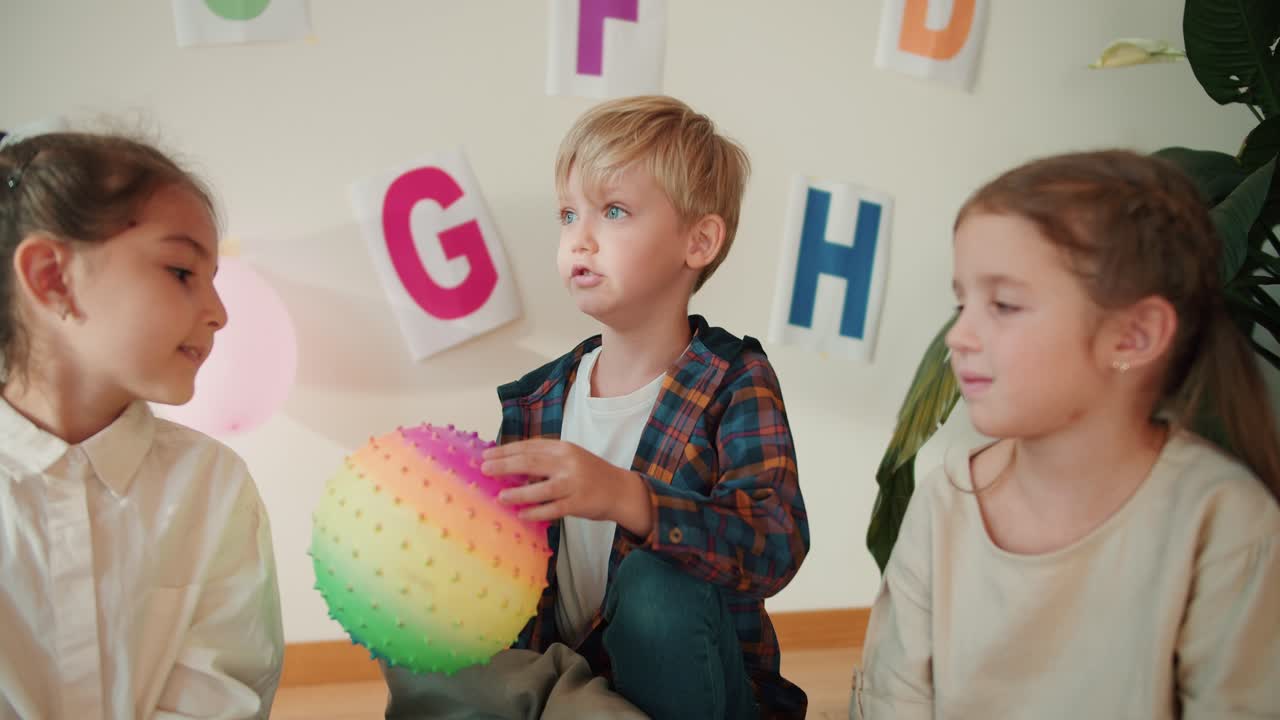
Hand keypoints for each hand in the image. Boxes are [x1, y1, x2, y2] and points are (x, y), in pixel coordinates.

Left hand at [482, 439, 652, 535]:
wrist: (620, 490)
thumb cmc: (589, 474)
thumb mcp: (569, 459)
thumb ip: (545, 461)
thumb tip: (510, 468)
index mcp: (563, 448)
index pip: (529, 447)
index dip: (506, 450)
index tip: (487, 454)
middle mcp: (568, 462)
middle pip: (531, 462)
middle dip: (504, 465)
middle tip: (485, 469)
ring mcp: (574, 483)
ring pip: (540, 488)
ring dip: (518, 493)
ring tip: (500, 496)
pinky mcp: (578, 503)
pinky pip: (552, 509)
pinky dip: (536, 512)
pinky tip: (521, 514)